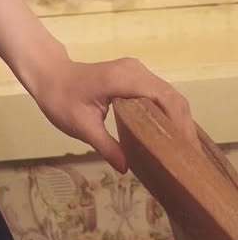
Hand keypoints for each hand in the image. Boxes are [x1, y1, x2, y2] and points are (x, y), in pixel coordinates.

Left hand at [25, 53, 198, 172]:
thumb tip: (125, 168)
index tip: (187, 150)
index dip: (179, 123)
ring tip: (185, 150)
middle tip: (190, 157)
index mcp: (123, 79)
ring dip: (179, 120)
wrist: (49, 75)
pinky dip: (169, 113)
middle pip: (172, 96)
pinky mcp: (135, 76)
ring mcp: (136, 71)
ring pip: (169, 94)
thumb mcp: (81, 126)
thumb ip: (106, 146)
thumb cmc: (60, 98)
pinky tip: (170, 135)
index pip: (163, 99)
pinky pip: (160, 93)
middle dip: (184, 126)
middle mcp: (134, 70)